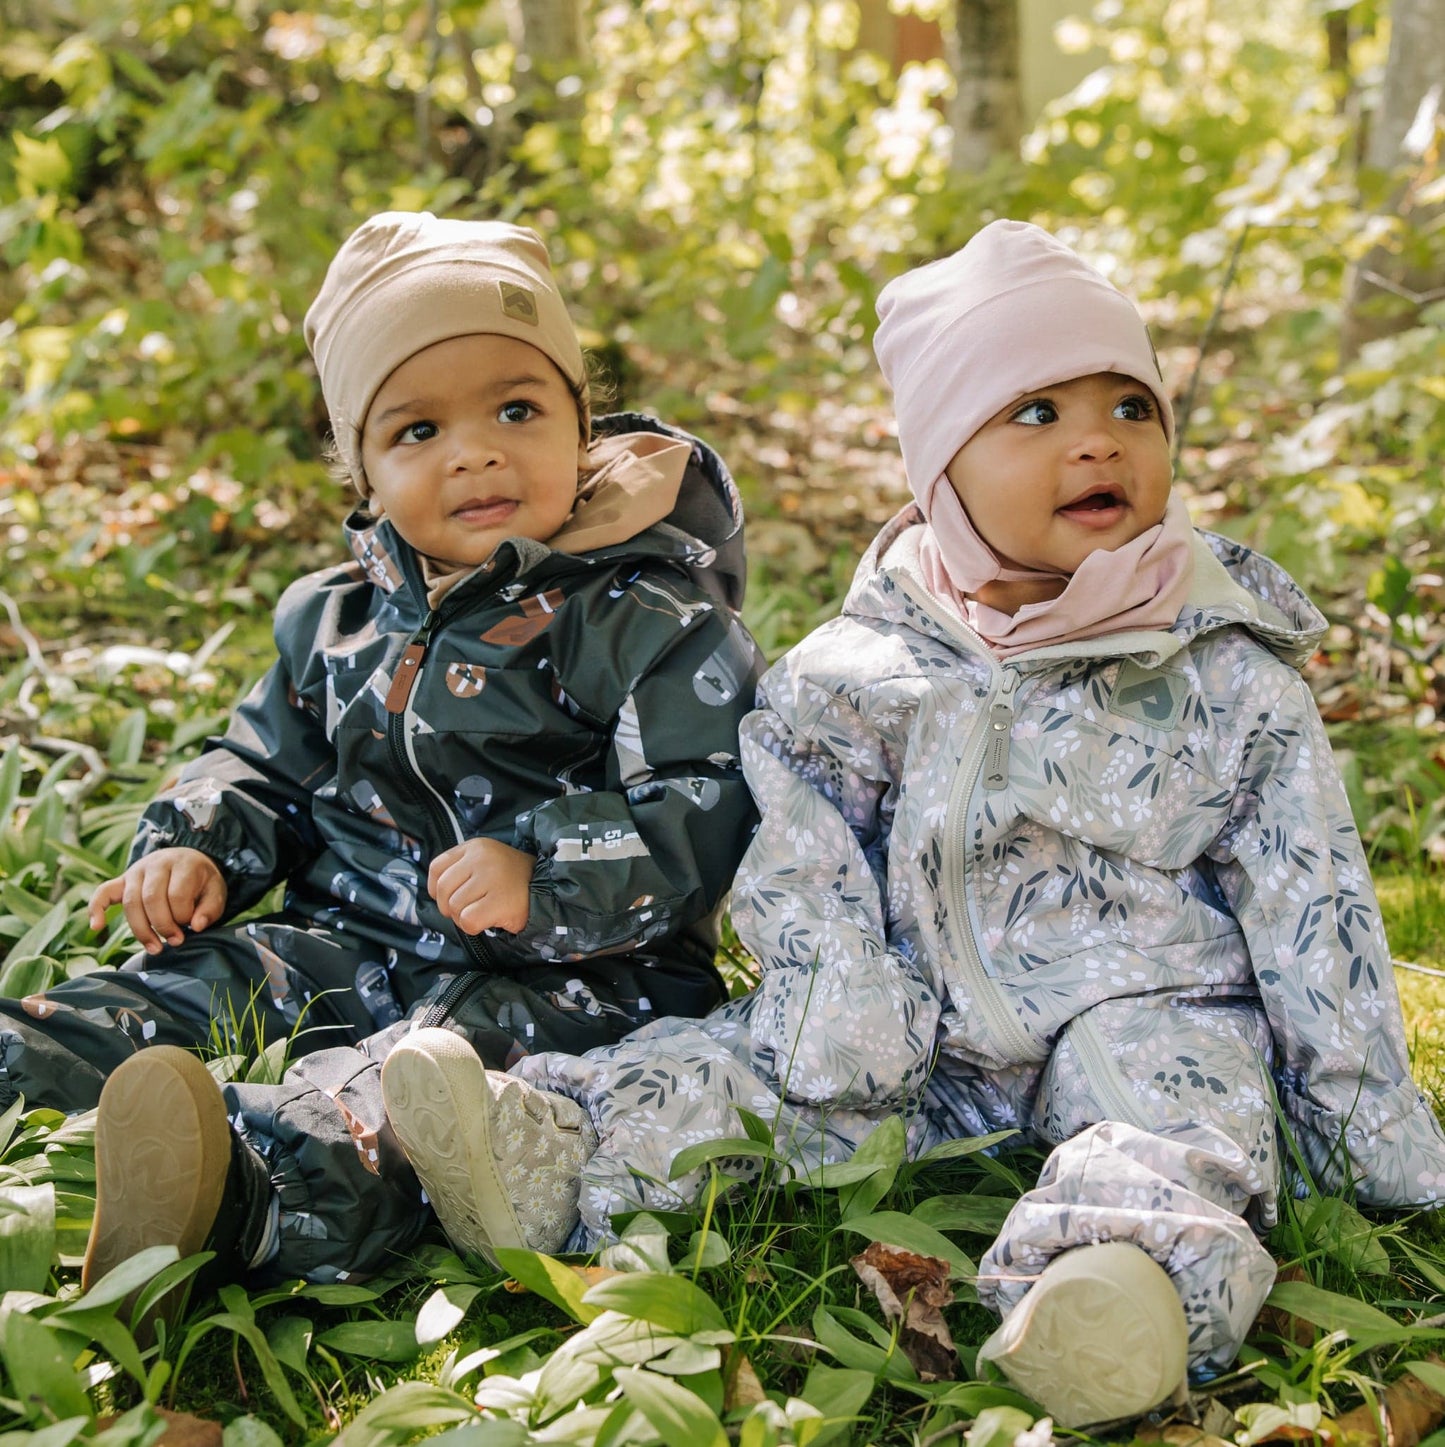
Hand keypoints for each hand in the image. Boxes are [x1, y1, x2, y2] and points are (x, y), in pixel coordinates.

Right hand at [89, 847, 227, 954]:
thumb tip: (197, 926)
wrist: (188, 860)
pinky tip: (96, 927)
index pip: (177, 894)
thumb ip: (211, 909)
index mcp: (183, 863)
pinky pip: (103, 892)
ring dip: (140, 929)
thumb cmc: (201, 881)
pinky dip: (96, 909)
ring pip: (130, 902)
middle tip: (175, 942)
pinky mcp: (122, 880)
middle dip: (162, 925)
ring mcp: (136, 871)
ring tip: (154, 948)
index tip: (192, 928)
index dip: (183, 916)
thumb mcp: (216, 891)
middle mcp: (156, 863)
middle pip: (151, 898)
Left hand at [428, 838, 534, 935]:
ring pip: (454, 907)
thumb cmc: (511, 881)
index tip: (448, 897)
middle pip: (442, 890)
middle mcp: (482, 858)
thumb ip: (461, 869)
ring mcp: (491, 878)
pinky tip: (489, 920)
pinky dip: (474, 927)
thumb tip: (435, 892)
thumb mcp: (485, 862)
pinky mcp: (500, 901)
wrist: (548, 889)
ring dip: (464, 918)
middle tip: (468, 909)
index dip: (435, 888)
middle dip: (449, 907)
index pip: (437, 867)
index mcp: (475, 847)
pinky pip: (468, 921)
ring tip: (483, 912)